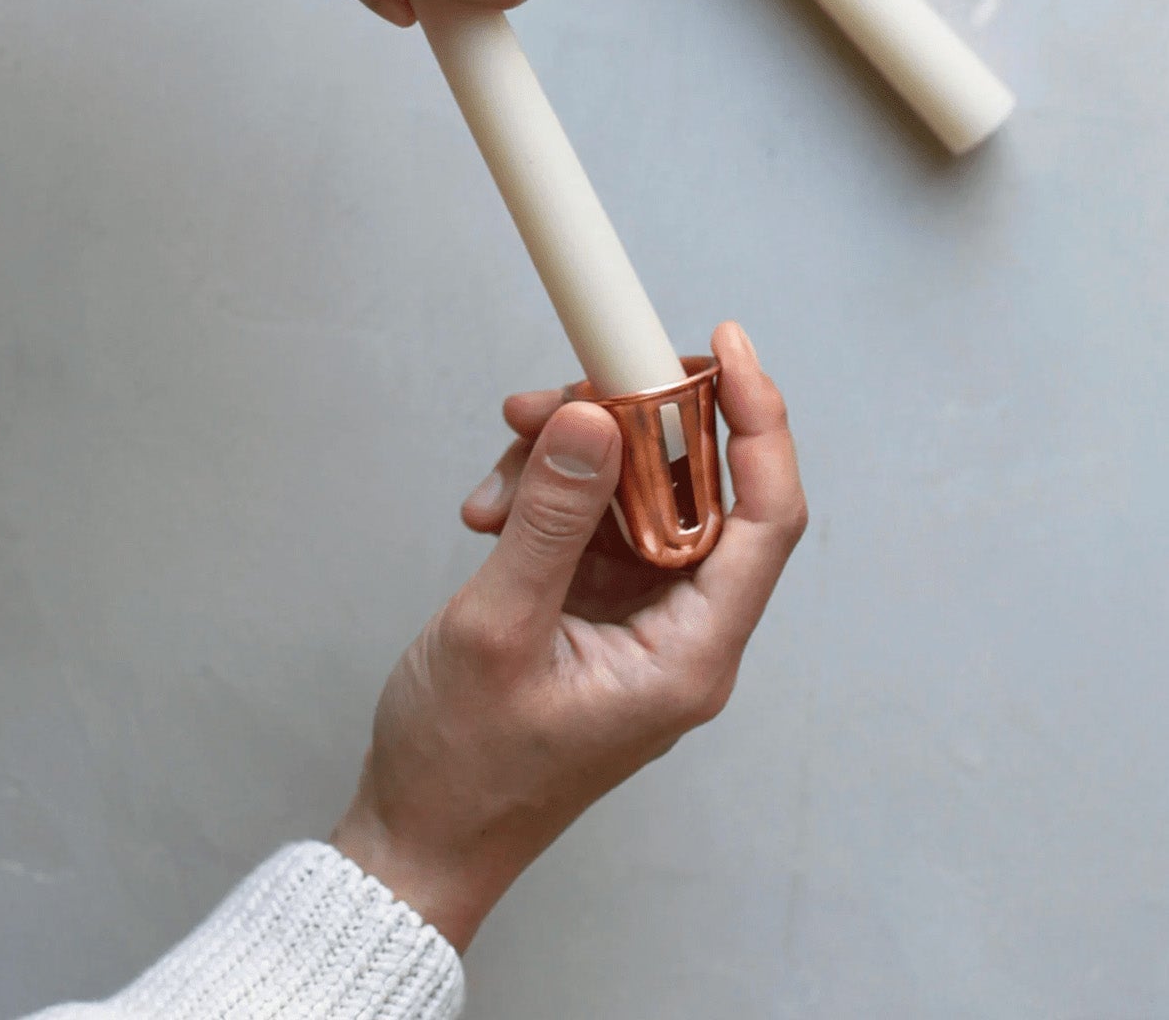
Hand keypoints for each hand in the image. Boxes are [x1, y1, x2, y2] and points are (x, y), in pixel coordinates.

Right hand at [330, 322, 805, 949]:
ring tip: (500, 468)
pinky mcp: (595, 612)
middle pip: (690, 490)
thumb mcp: (499, 628)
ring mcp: (637, 621)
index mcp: (690, 655)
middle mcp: (680, 633)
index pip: (766, 518)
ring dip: (568, 462)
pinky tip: (490, 508)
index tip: (727, 347)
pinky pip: (590, 522)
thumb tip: (595, 418)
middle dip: (623, 428)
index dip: (759, 423)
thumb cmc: (462, 767)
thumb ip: (552, 518)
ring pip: (631, 496)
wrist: (418, 837)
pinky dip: (544, 498)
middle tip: (554, 399)